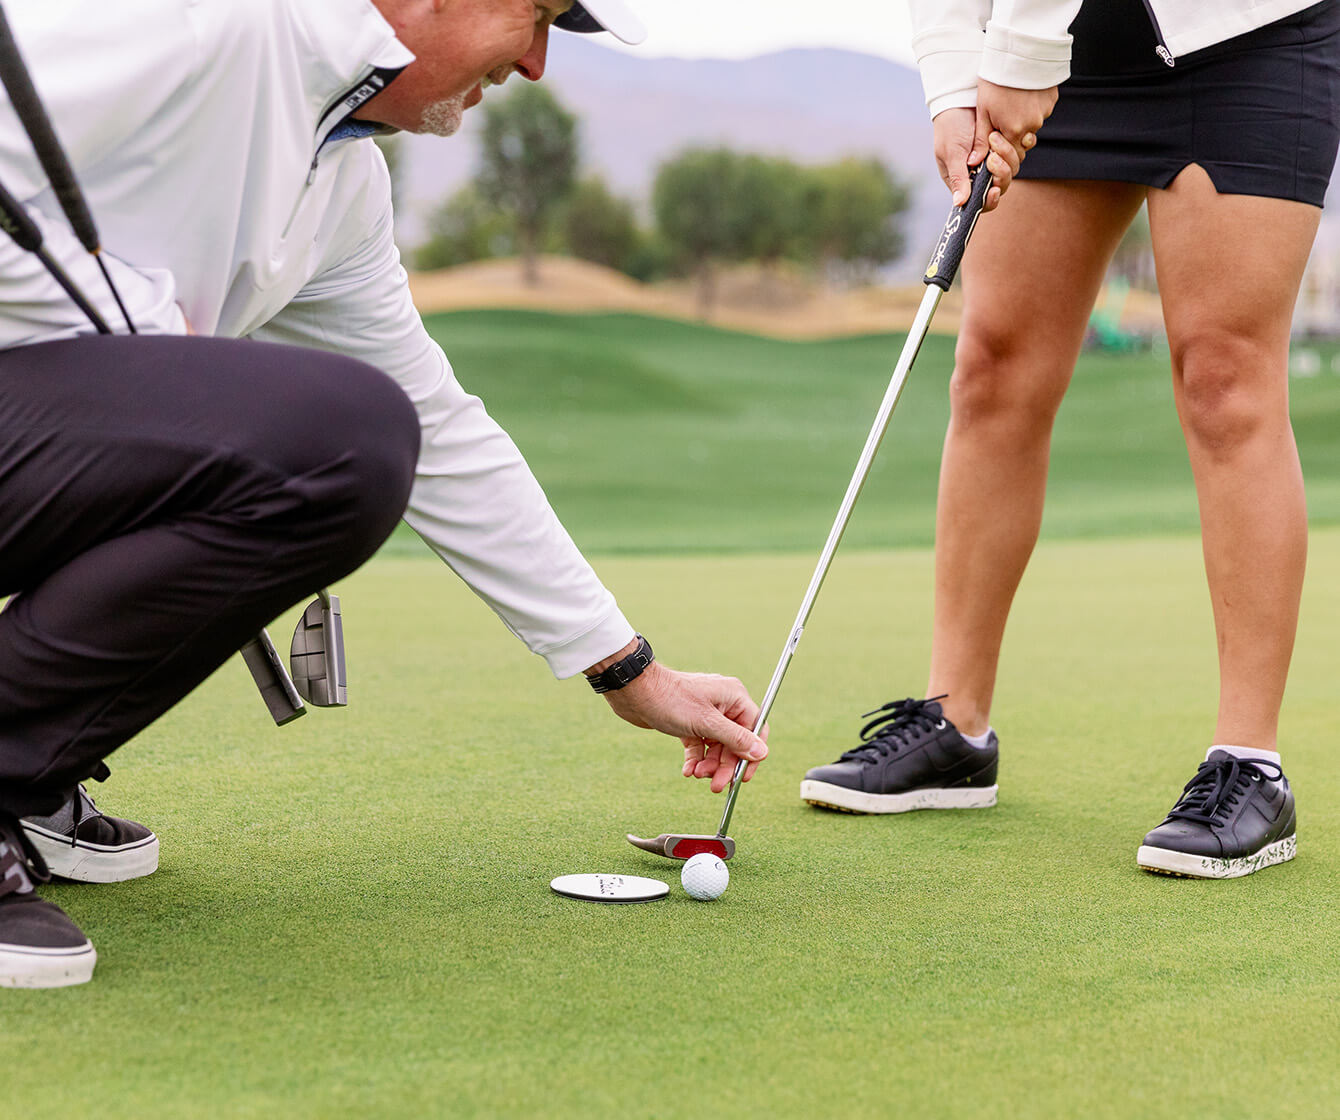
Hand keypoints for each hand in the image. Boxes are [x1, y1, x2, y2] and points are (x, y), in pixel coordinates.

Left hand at [599, 662, 769, 792]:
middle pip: (734, 742)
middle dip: (724, 765)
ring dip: (709, 764)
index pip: (755, 729)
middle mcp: (723, 704)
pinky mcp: (689, 722)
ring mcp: (705, 714)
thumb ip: (736, 739)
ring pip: (716, 747)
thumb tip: (762, 752)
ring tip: (697, 775)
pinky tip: (688, 771)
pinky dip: (696, 759)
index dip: (751, 755)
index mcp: (734, 697)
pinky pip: (699, 745)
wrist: (634, 692)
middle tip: (715, 785)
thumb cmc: (670, 699)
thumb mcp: (706, 723)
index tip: (743, 777)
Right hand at [932, 82, 1057, 210]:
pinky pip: (1019, 152)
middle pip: (1000, 186)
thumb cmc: (950, 126)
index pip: (979, 201)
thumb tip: (959, 203)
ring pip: (1011, 169)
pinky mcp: (1005, 145)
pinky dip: (1018, 146)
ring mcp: (993, 159)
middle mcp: (980, 173)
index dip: (989, 200)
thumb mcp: (952, 152)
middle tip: (994, 157)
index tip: (995, 190)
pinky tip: (1012, 137)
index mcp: (963, 180)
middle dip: (1001, 174)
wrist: (961, 98)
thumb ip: (958, 177)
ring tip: (995, 138)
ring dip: (1008, 156)